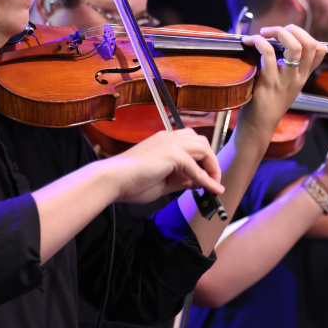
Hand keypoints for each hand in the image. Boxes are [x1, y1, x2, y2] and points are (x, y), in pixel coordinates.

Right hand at [109, 128, 225, 204]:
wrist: (113, 180)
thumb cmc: (130, 182)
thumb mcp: (163, 181)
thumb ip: (182, 180)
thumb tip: (199, 182)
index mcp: (163, 140)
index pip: (192, 143)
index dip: (203, 159)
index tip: (208, 177)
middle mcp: (168, 137)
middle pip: (202, 142)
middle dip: (211, 160)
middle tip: (214, 180)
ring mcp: (170, 143)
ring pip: (203, 148)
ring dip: (212, 167)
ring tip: (214, 184)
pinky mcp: (172, 154)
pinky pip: (196, 167)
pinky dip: (206, 179)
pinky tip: (211, 190)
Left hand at [235, 26, 327, 137]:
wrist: (259, 125)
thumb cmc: (269, 102)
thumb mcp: (286, 85)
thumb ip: (289, 68)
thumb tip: (284, 45)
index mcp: (303, 76)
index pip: (320, 50)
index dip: (307, 35)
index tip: (289, 34)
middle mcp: (298, 77)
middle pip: (310, 44)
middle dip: (293, 29)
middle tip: (274, 31)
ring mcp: (285, 80)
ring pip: (293, 47)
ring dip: (278, 32)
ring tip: (264, 33)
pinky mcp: (269, 83)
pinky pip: (269, 55)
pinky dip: (260, 42)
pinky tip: (252, 42)